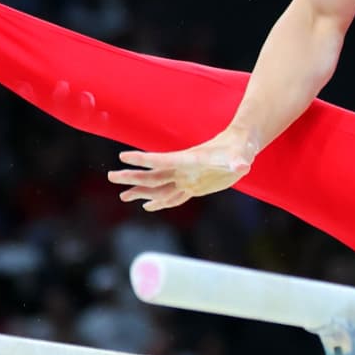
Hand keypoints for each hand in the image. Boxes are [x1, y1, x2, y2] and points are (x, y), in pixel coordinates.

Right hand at [109, 128, 256, 211]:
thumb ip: (238, 161)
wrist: (240, 147)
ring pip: (158, 188)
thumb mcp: (240, 156)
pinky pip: (172, 197)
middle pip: (153, 175)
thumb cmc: (240, 148)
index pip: (161, 160)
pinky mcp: (192, 187)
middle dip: (132, 176)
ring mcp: (186, 179)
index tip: (123, 156)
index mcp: (188, 160)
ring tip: (122, 196)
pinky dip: (159, 202)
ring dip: (140, 192)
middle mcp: (183, 170)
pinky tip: (147, 206)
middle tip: (111, 176)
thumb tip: (243, 166)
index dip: (142, 159)